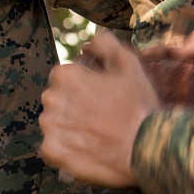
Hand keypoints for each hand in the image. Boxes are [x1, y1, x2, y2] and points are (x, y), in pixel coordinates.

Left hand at [40, 29, 159, 185]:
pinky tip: (87, 149)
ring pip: (55, 123)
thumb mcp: (129, 64)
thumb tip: (90, 41)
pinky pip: (52, 147)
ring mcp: (50, 127)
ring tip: (95, 135)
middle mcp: (51, 98)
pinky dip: (65, 149)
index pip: (65, 77)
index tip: (102, 97)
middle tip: (100, 117)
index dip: (85, 86)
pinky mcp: (52, 151)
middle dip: (74, 106)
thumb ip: (106, 44)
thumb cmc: (138, 106)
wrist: (144, 149)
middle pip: (58, 100)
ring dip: (70, 127)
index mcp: (65, 75)